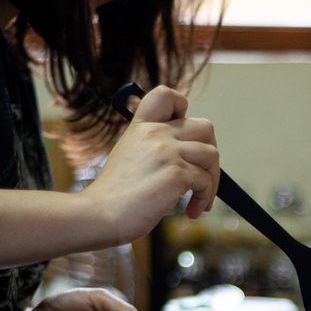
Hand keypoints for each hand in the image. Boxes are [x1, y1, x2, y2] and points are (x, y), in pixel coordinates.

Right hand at [83, 86, 218, 245]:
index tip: (184, 137)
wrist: (98, 215)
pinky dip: (204, 198)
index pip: (167, 96)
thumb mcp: (128, 156)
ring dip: (212, 181)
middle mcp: (155, 133)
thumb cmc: (112, 196)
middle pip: (204, 126)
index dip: (184, 110)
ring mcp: (167, 151)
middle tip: (203, 175)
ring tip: (199, 200)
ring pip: (212, 154)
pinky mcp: (176, 173)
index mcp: (141, 126)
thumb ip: (152, 148)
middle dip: (210, 154)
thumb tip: (182, 156)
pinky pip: (206, 180)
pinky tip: (193, 210)